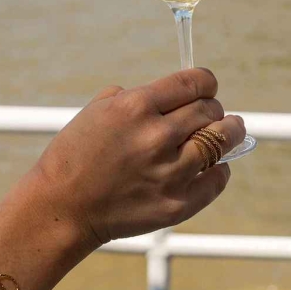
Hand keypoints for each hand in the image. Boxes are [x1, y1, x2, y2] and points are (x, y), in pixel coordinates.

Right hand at [0, 68, 244, 289]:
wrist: (61, 207)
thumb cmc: (76, 154)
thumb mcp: (99, 109)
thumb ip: (138, 96)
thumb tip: (175, 95)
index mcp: (136, 106)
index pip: (196, 82)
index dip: (207, 82)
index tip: (207, 87)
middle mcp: (157, 136)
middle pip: (212, 110)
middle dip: (214, 108)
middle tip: (211, 114)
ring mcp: (169, 172)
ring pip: (222, 141)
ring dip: (228, 133)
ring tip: (229, 132)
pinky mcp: (177, 204)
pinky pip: (217, 179)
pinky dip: (219, 169)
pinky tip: (213, 166)